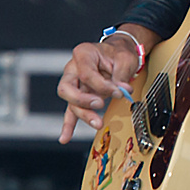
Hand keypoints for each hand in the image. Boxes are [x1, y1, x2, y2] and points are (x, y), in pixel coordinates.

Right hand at [57, 28, 152, 143]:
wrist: (119, 52)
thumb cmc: (119, 53)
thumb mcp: (125, 58)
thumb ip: (121, 75)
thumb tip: (121, 91)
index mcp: (83, 54)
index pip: (86, 74)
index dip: (102, 86)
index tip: (118, 92)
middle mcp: (73, 68)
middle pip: (67, 88)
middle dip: (82, 100)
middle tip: (100, 104)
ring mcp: (74, 83)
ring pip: (71, 102)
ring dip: (83, 115)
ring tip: (97, 123)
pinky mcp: (79, 94)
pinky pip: (71, 111)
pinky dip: (69, 125)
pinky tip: (65, 137)